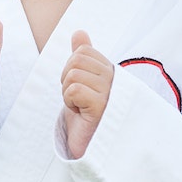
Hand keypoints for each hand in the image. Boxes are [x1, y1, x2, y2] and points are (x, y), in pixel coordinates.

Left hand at [60, 30, 112, 158]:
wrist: (91, 148)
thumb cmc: (86, 116)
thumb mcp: (82, 82)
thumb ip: (82, 57)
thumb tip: (79, 32)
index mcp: (110, 71)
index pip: (83, 51)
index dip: (71, 69)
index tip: (79, 89)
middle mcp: (114, 79)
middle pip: (75, 60)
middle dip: (66, 81)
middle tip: (78, 100)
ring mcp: (111, 92)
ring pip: (72, 75)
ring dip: (68, 94)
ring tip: (80, 108)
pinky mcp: (102, 107)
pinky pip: (74, 89)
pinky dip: (70, 102)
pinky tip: (81, 114)